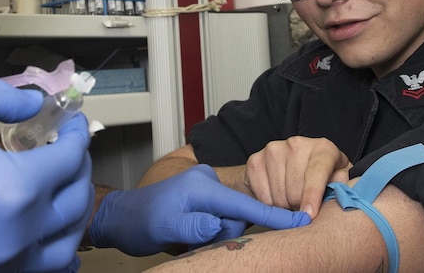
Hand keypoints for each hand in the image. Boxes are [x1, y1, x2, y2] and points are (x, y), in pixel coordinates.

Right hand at [0, 78, 92, 272]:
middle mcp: (11, 239)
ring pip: (59, 252)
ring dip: (69, 220)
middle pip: (72, 207)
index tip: (71, 124)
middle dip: (78, 173)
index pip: (69, 162)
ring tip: (65, 196)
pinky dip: (46, 257)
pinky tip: (45, 243)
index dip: (76, 136)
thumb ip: (7, 98)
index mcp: (14, 192)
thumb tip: (32, 102)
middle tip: (69, 152)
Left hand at [87, 164, 308, 256]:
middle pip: (238, 216)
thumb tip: (218, 226)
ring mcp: (205, 189)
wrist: (122, 217)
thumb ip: (195, 226)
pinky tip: (190, 234)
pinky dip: (211, 231)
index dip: (273, 215)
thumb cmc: (141, 221)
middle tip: (194, 241)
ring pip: (229, 220)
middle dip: (223, 235)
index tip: (301, 221)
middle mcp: (207, 181)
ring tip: (187, 238)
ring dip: (215, 236)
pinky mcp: (203, 198)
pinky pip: (220, 218)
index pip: (244, 203)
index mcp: (202, 185)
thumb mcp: (166, 227)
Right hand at [244, 136, 350, 217]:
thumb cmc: (323, 175)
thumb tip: (340, 193)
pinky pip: (262, 196)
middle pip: (295, 191)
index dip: (312, 196)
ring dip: (285, 207)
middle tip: (303, 207)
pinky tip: (277, 196)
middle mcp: (296, 144)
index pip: (317, 173)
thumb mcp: (339, 179)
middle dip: (299, 207)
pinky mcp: (255, 160)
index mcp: (323, 148)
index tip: (309, 215)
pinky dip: (269, 204)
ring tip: (292, 201)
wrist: (290, 165)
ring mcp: (273, 150)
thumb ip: (342, 186)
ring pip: (278, 196)